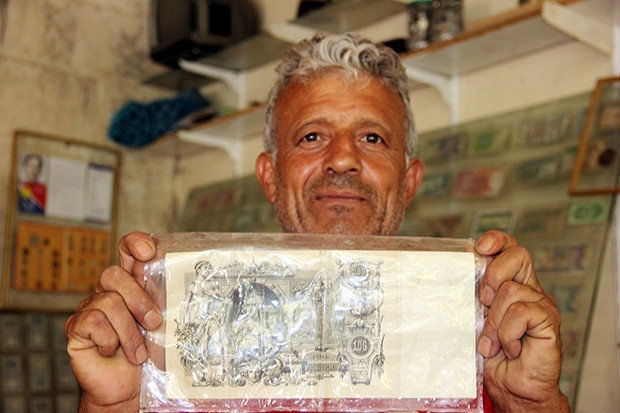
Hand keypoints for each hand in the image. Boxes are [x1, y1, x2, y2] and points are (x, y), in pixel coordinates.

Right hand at [64, 232, 161, 412]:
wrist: (129, 388)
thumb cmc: (149, 355)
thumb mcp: (164, 322)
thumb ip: (167, 299)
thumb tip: (187, 279)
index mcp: (132, 285)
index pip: (127, 250)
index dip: (135, 243)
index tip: (150, 252)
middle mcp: (108, 292)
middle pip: (112, 273)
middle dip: (138, 299)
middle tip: (153, 322)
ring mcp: (89, 308)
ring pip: (107, 301)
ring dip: (129, 332)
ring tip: (137, 351)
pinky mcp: (76, 328)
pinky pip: (94, 321)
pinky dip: (110, 341)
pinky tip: (113, 351)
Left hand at [475, 230, 569, 412]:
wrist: (513, 389)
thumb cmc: (493, 357)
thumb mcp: (475, 320)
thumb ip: (472, 298)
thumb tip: (452, 276)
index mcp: (512, 284)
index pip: (509, 248)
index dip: (497, 240)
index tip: (479, 248)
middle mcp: (529, 289)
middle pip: (518, 254)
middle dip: (493, 273)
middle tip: (483, 301)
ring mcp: (541, 304)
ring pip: (512, 290)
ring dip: (494, 320)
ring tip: (494, 342)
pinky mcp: (549, 320)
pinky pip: (522, 312)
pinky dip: (508, 333)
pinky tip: (510, 348)